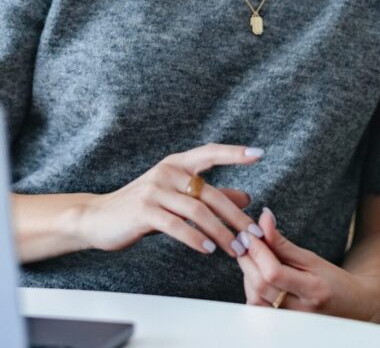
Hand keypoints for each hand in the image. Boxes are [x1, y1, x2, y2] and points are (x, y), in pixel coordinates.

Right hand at [77, 143, 264, 258]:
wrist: (97, 218)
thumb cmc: (142, 206)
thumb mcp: (177, 195)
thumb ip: (210, 195)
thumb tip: (247, 196)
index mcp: (179, 163)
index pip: (211, 152)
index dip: (235, 152)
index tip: (259, 154)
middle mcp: (169, 171)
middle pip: (211, 193)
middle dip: (236, 217)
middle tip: (254, 234)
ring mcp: (156, 190)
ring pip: (198, 211)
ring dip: (220, 233)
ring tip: (235, 249)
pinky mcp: (144, 211)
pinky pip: (176, 225)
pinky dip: (195, 238)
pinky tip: (208, 249)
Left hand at [235, 207, 376, 318]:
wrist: (351, 307)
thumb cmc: (334, 280)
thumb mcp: (313, 259)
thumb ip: (285, 245)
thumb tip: (264, 222)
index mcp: (313, 288)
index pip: (274, 272)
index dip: (258, 251)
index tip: (250, 232)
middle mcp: (300, 309)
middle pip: (261, 285)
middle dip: (248, 260)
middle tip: (244, 240)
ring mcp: (290, 321)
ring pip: (255, 299)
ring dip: (247, 274)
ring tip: (251, 255)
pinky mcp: (281, 326)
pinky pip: (258, 309)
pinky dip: (252, 289)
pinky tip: (256, 275)